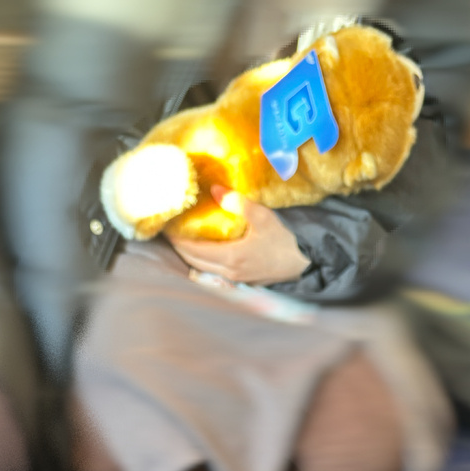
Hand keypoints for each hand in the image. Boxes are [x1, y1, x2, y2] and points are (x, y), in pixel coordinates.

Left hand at [167, 186, 309, 285]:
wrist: (303, 264)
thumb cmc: (284, 241)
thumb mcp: (262, 217)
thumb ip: (237, 203)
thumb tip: (214, 189)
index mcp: (231, 257)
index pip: (192, 249)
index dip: (176, 238)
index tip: (166, 224)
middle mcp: (227, 272)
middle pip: (191, 260)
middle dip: (177, 246)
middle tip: (168, 229)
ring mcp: (232, 279)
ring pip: (199, 268)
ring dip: (187, 255)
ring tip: (180, 238)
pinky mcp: (237, 281)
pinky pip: (210, 272)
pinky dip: (200, 260)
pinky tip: (199, 249)